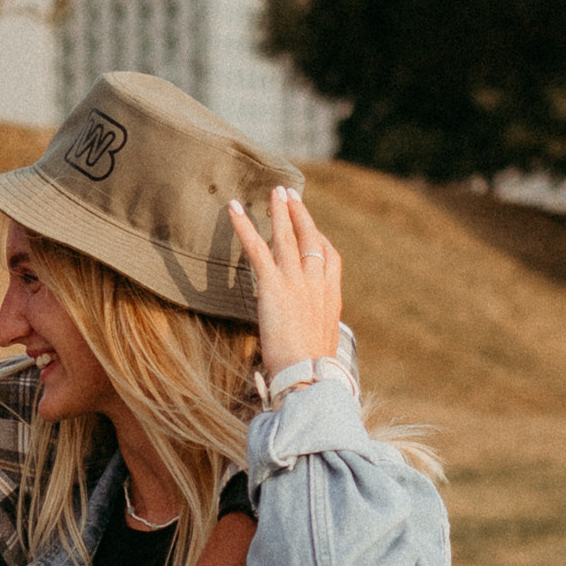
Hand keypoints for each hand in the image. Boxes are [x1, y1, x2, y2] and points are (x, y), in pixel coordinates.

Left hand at [229, 185, 342, 379]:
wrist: (309, 375)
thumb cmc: (312, 369)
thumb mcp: (321, 344)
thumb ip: (314, 329)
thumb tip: (305, 331)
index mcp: (331, 296)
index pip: (329, 257)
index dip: (319, 239)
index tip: (311, 229)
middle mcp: (317, 282)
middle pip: (311, 237)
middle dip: (300, 213)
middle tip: (290, 193)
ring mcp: (296, 281)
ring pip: (287, 236)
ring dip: (279, 210)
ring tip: (273, 190)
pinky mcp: (273, 286)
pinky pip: (257, 248)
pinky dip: (244, 226)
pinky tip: (233, 209)